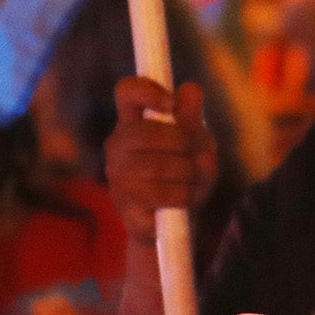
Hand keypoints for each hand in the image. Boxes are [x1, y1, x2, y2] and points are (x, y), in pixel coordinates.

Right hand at [103, 75, 216, 239]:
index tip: (170, 104)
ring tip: (195, 180)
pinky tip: (186, 200)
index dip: (147, 91)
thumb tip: (190, 91)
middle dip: (182, 143)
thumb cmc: (184, 174)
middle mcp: (117, 146)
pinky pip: (161, 197)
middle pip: (145, 133)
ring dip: (188, 172)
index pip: (127, 91)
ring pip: (156, 166)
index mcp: (132, 122)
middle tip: (196, 155)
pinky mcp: (126, 208)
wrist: (175, 224)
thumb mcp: (196, 144)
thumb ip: (193, 119)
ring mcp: (117, 179)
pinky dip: (184, 196)